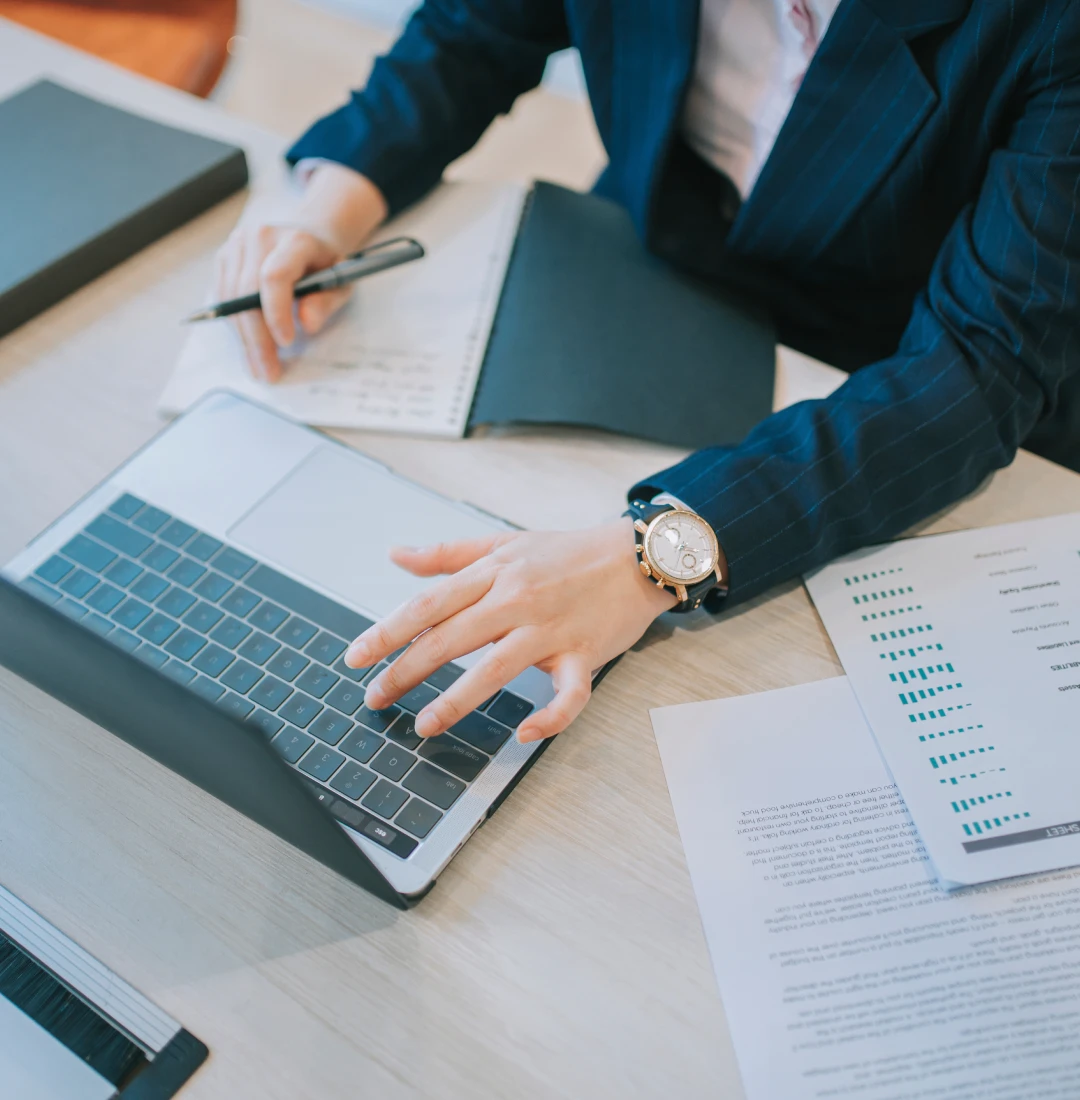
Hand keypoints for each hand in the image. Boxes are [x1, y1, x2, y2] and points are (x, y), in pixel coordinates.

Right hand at [211, 162, 387, 381]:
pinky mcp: (224, 257)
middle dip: (257, 338)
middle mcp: (260, 236)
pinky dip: (236, 327)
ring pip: (230, 299)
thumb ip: (326, 302)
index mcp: (295, 239)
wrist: (309, 236)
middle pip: (246, 292)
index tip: (287, 343)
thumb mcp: (341, 283)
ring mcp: (237, 245)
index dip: (276, 313)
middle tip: (269, 372)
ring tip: (259, 367)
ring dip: (244, 339)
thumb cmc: (326, 264)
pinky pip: (223, 298)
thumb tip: (306, 324)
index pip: (274, 276)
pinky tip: (250, 347)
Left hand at [343, 518, 676, 743]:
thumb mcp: (505, 542)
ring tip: (423, 725)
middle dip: (406, 671)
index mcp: (494, 573)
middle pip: (450, 638)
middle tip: (375, 696)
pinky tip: (524, 734)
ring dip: (455, 701)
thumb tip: (397, 555)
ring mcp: (551, 630)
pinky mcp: (585, 655)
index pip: (429, 604)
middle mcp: (517, 600)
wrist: (640, 555)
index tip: (356, 657)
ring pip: (496, 669)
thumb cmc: (569, 551)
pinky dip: (550, 717)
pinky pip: (568, 694)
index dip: (387, 632)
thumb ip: (448, 554)